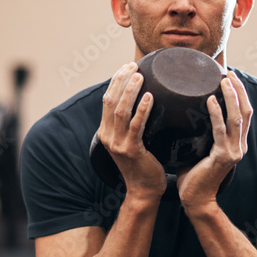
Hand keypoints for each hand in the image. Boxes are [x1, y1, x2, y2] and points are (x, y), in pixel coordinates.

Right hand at [97, 62, 166, 198]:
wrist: (144, 191)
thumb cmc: (144, 166)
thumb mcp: (132, 142)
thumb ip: (132, 125)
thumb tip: (147, 102)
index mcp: (106, 132)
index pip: (107, 100)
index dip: (116, 81)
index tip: (128, 66)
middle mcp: (107, 136)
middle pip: (110, 100)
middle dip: (121, 80)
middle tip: (134, 65)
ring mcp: (117, 144)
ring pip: (121, 110)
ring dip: (130, 90)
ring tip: (140, 76)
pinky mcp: (131, 150)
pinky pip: (136, 125)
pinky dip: (143, 109)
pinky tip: (150, 97)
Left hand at [177, 70, 251, 208]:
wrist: (196, 199)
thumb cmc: (193, 174)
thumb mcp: (199, 148)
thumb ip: (198, 132)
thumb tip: (183, 111)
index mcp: (236, 143)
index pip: (244, 113)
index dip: (240, 94)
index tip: (230, 76)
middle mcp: (239, 146)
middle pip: (245, 111)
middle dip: (239, 90)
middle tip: (229, 73)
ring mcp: (233, 152)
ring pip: (237, 118)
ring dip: (231, 96)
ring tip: (223, 80)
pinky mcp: (223, 157)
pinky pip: (220, 130)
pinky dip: (217, 114)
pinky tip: (210, 100)